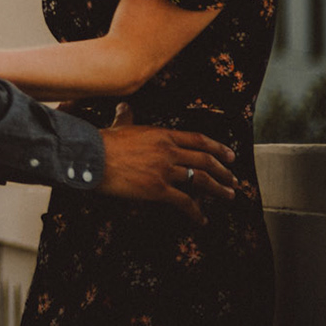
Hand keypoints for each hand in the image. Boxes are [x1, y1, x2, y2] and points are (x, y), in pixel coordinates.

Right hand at [97, 102, 238, 224]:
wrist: (92, 157)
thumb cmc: (104, 141)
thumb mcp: (120, 125)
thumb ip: (126, 116)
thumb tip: (124, 106)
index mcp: (162, 134)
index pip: (198, 140)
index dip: (218, 148)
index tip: (230, 155)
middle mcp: (169, 151)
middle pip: (206, 160)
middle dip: (224, 172)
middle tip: (234, 180)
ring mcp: (165, 170)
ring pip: (201, 180)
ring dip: (219, 190)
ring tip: (228, 196)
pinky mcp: (158, 189)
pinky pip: (184, 202)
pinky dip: (196, 213)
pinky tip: (202, 220)